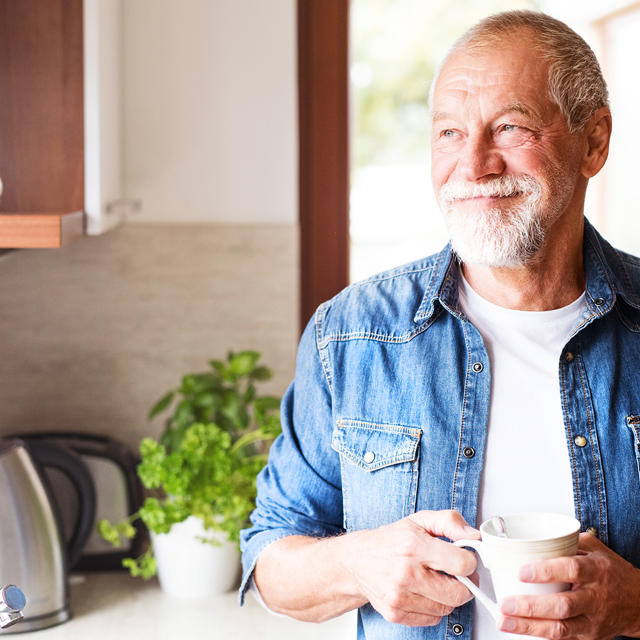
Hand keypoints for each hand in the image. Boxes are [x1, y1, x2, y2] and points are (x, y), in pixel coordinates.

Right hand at [347, 509, 479, 626]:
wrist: (357, 561)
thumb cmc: (391, 540)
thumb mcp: (419, 520)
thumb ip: (450, 521)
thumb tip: (474, 536)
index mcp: (413, 545)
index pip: (461, 564)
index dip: (469, 561)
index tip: (464, 557)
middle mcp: (405, 572)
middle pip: (458, 593)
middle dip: (463, 583)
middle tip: (454, 573)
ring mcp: (399, 596)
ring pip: (447, 608)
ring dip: (447, 596)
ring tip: (435, 580)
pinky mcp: (395, 613)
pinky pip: (432, 618)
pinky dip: (433, 607)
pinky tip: (423, 592)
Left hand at [497, 533, 639, 638]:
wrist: (639, 602)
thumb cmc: (612, 571)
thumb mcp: (594, 548)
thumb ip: (565, 541)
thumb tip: (531, 536)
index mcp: (596, 570)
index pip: (571, 569)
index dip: (545, 571)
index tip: (521, 572)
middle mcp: (595, 597)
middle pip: (562, 605)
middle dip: (530, 607)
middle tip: (505, 604)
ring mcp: (592, 620)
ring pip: (560, 628)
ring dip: (529, 626)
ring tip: (504, 620)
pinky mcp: (588, 635)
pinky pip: (563, 638)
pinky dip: (540, 634)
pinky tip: (520, 628)